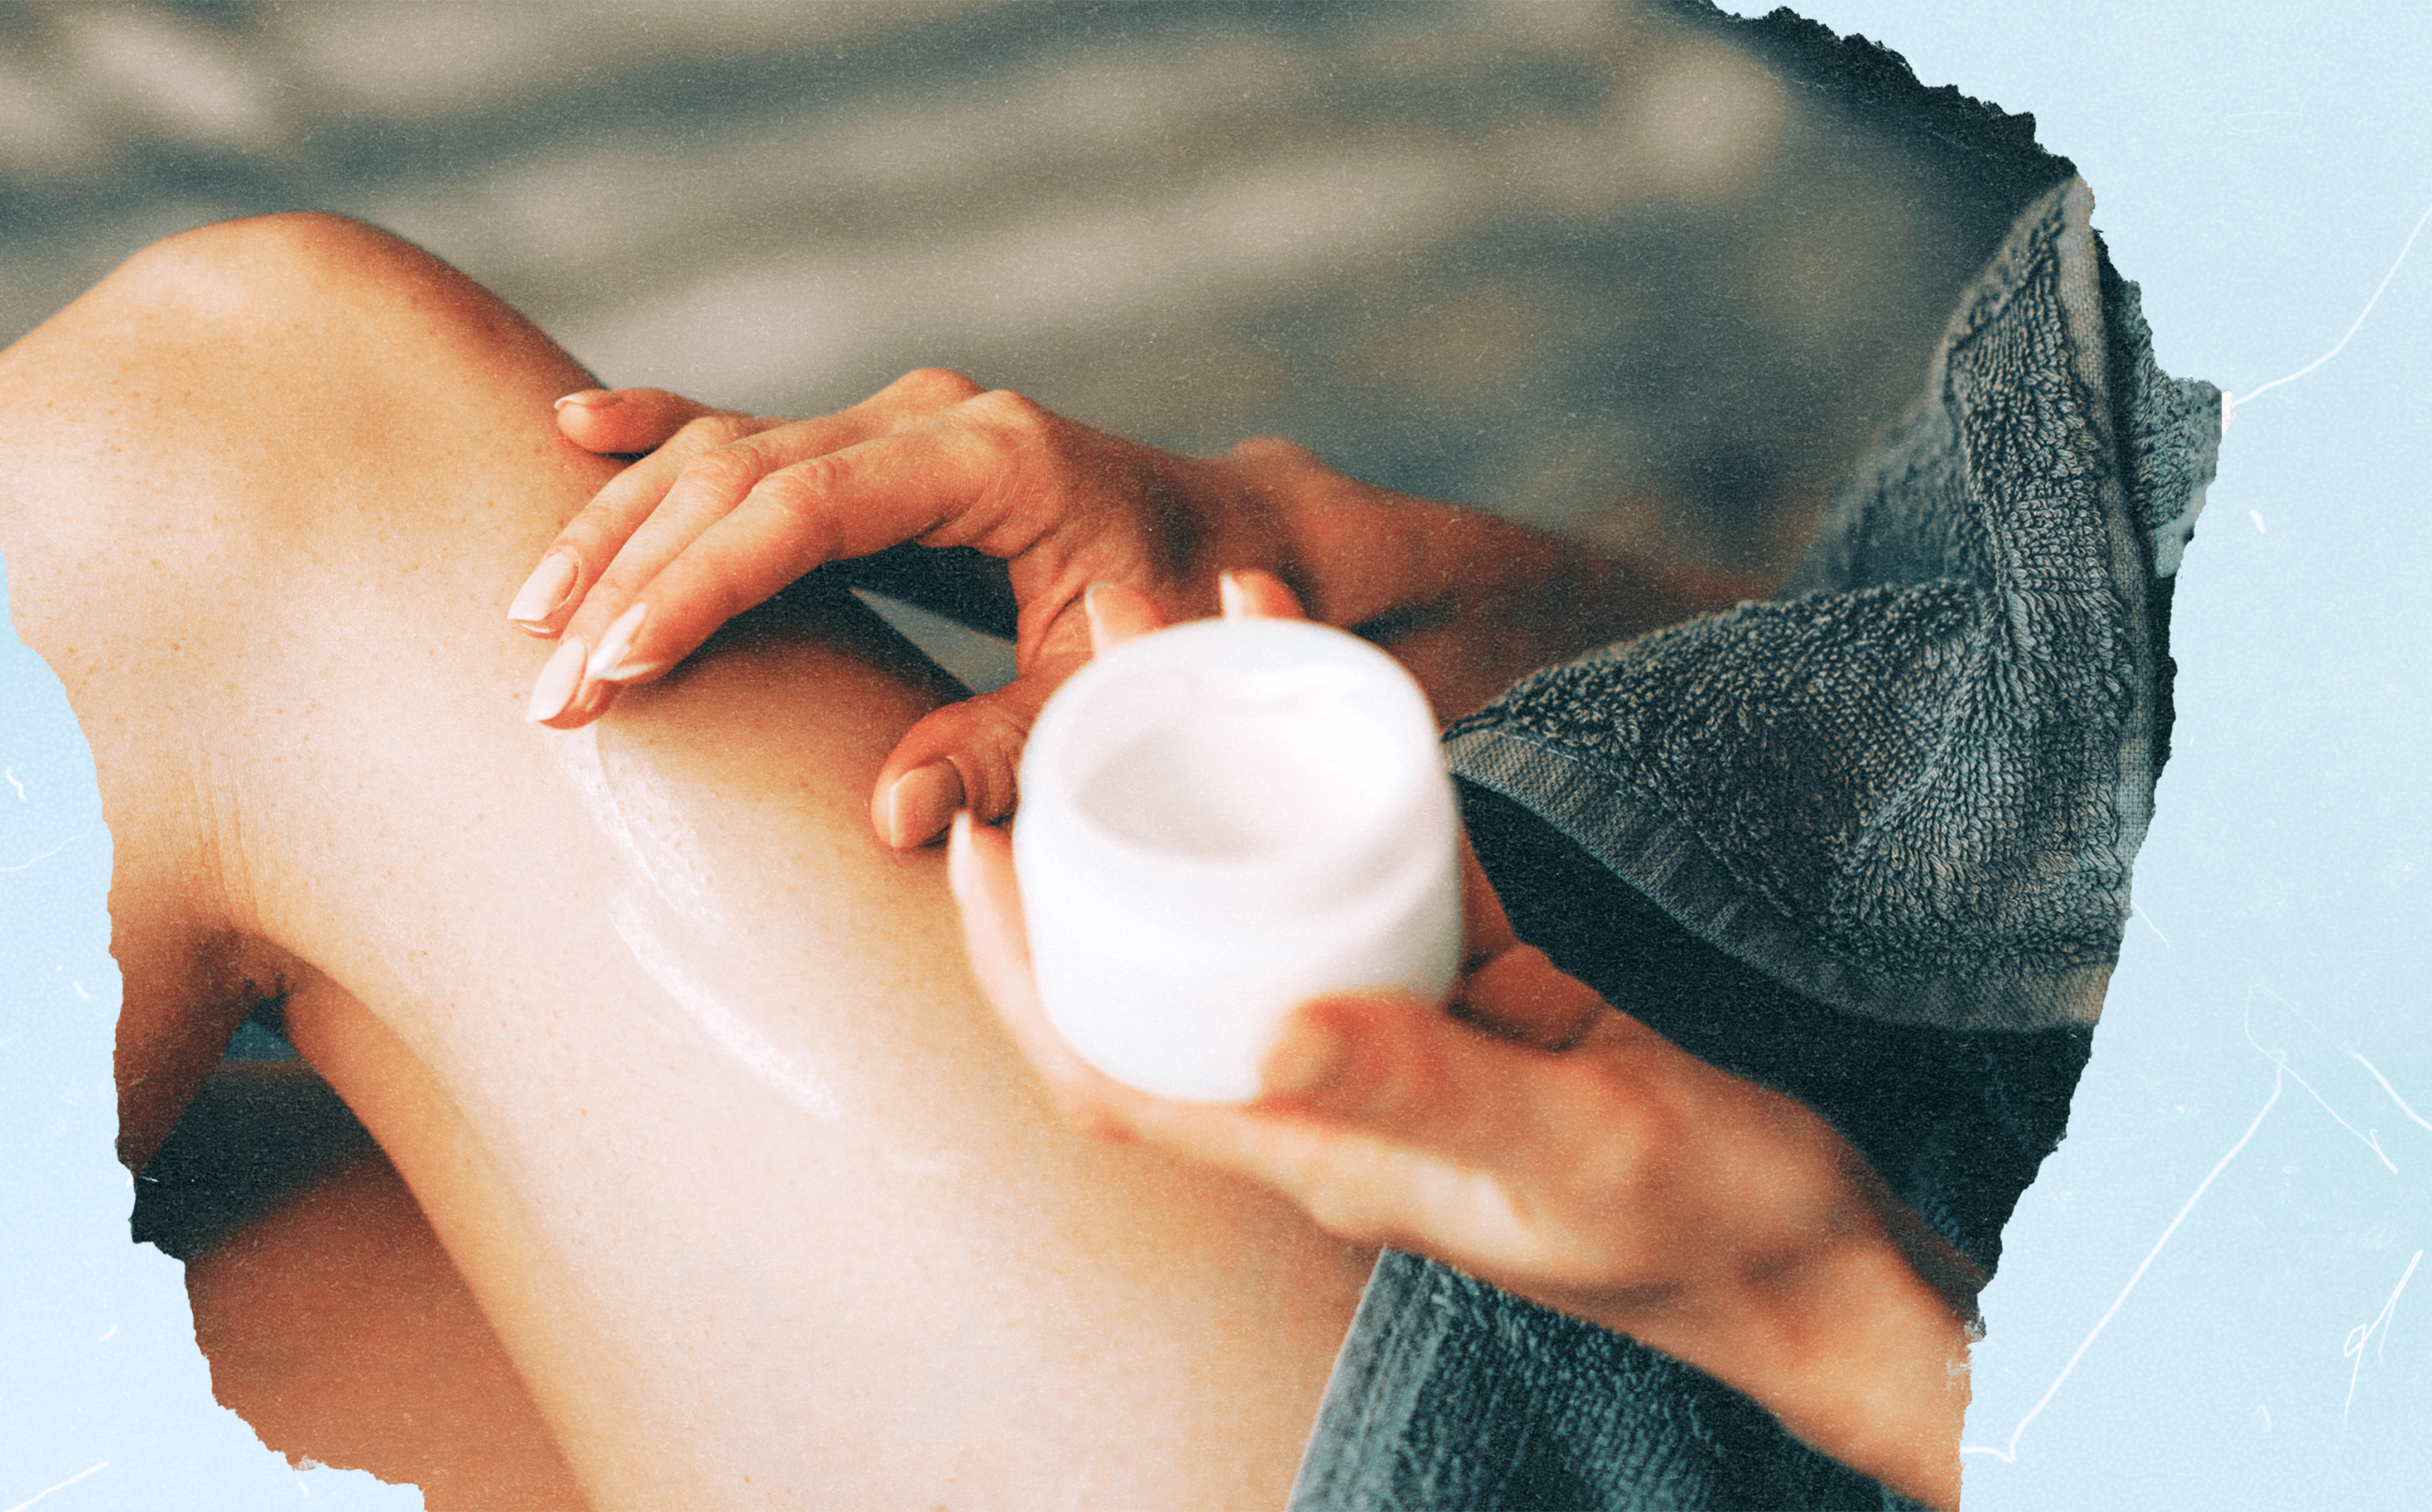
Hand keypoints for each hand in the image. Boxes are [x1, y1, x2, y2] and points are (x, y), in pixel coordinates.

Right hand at [512, 370, 1310, 840]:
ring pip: (723, 452)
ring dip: (620, 527)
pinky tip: (572, 426)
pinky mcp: (873, 448)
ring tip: (532, 618)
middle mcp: (930, 419)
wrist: (1231, 535)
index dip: (705, 584)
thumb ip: (1013, 748)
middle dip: (631, 578)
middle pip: (739, 476)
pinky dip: (657, 435)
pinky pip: (746, 436)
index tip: (625, 664)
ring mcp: (896, 423)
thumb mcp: (1115, 688)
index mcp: (992, 460)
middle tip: (553, 688)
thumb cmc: (1182, 613)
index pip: (806, 509)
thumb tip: (894, 813)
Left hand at [946, 581, 1975, 1509]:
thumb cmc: (1709, 1228)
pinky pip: (1383, 860)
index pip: (1105, 1069)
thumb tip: (1264, 1029)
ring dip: (1218, 763)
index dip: (1018, 966)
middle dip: (1104, 812)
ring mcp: (1398, 1031)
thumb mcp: (1575, 1149)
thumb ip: (1430, 1088)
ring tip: (1191, 619)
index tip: (977, 836)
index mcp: (1314, 1150)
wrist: (1827, 1256)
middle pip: (1163, 951)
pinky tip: (1336, 671)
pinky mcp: (1478, 984)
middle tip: (1085, 648)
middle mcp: (1329, 1090)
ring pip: (1264, 886)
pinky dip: (1351, 767)